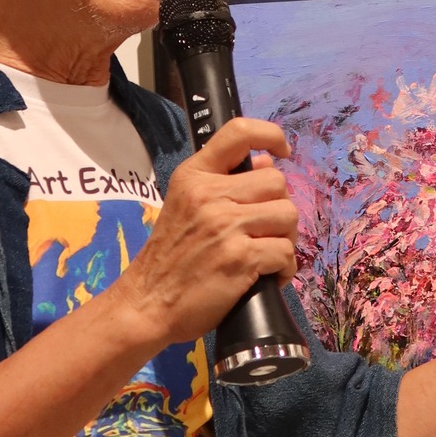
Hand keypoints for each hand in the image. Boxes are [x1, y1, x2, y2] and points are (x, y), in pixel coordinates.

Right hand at [117, 118, 298, 349]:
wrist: (147, 303)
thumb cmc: (170, 257)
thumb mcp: (187, 206)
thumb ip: (224, 182)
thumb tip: (267, 161)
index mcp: (194, 176)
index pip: (238, 132)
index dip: (270, 135)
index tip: (282, 151)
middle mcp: (209, 194)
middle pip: (277, 181)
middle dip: (279, 207)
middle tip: (265, 231)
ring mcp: (225, 226)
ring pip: (288, 215)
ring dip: (285, 238)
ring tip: (267, 253)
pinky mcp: (240, 258)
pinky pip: (285, 252)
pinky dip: (284, 269)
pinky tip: (268, 277)